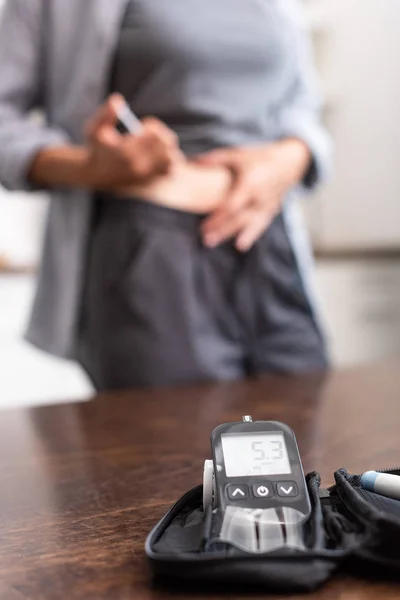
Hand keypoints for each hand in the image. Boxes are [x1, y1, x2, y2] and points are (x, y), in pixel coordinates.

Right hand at [83, 93, 184, 189]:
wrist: (97, 175)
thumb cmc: (97, 148)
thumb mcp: (94, 129)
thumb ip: (105, 113)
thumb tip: (117, 99)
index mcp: (126, 151)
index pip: (154, 134)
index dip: (152, 126)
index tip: (143, 126)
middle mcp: (139, 165)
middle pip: (166, 144)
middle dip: (161, 135)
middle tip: (151, 135)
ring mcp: (146, 175)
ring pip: (172, 158)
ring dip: (167, 148)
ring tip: (156, 146)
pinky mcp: (151, 181)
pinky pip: (170, 171)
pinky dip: (170, 162)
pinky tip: (158, 157)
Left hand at [196, 140, 310, 251]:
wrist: (289, 162)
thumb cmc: (260, 158)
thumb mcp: (239, 155)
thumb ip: (216, 160)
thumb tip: (192, 162)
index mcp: (250, 184)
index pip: (231, 206)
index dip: (217, 218)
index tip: (203, 226)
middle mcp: (259, 198)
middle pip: (238, 219)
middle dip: (221, 230)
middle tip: (206, 240)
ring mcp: (266, 206)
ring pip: (248, 225)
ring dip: (231, 235)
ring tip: (215, 244)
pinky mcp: (271, 211)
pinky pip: (260, 226)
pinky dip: (251, 236)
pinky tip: (240, 246)